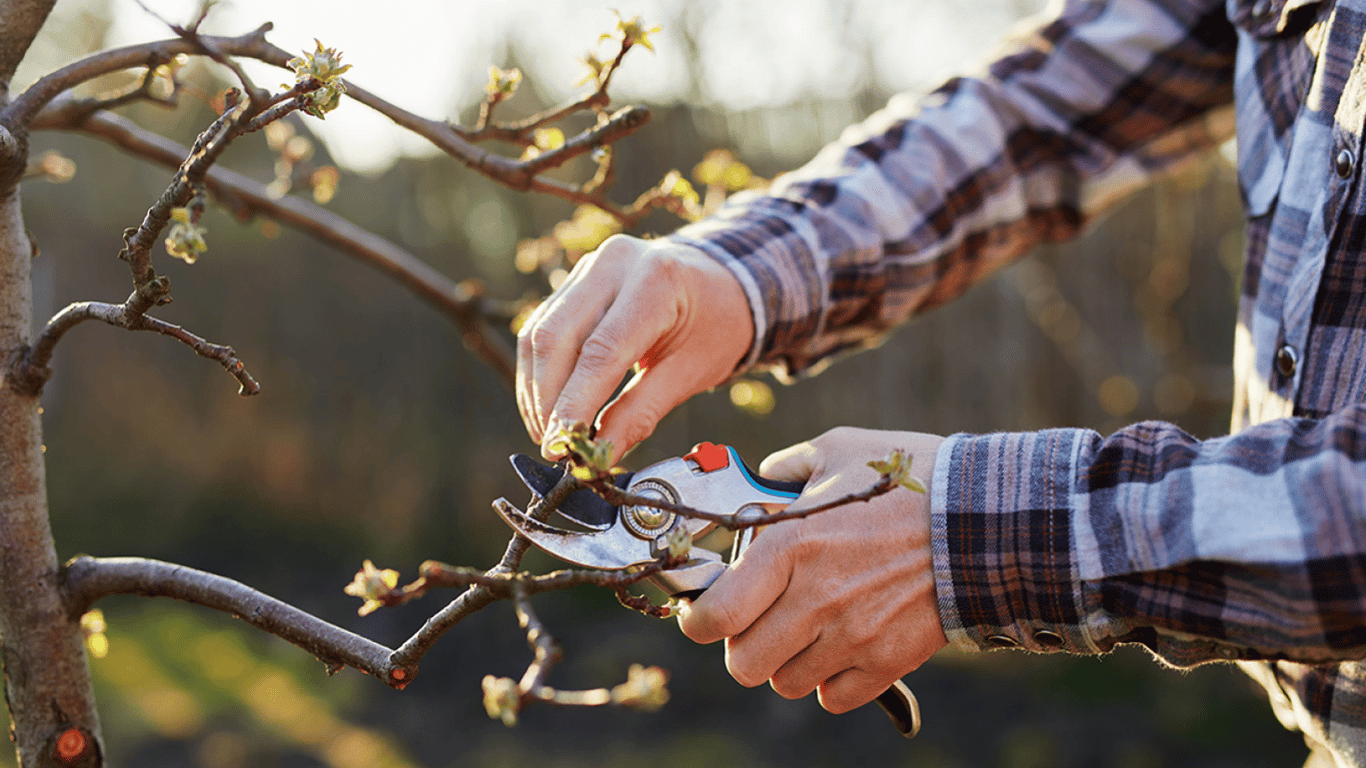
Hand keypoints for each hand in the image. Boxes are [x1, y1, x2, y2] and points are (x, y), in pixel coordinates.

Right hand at [516, 234, 752, 461]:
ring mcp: (590, 267)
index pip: (601, 350)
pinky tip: (548, 407)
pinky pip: (542, 328)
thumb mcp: (690, 373)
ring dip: (536, 390)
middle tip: (553, 446)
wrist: (719, 282)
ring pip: (540, 333)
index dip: (574, 403)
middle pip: (557, 336)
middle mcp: (615, 263)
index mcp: (656, 281)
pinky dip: (539, 373)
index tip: (560, 446)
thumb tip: (599, 456)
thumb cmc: (714, 326)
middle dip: (548, 399)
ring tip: (549, 433)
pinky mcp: (574, 280)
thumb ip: (641, 413)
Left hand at [676, 427, 948, 713]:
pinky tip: (840, 647)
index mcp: (790, 546)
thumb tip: (763, 477)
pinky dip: (830, 680)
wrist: (987, 518)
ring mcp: (852, 636)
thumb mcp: (840, 449)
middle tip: (758, 621)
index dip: (699, 621)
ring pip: (786, 682)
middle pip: (744, 663)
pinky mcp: (887, 660)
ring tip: (805, 630)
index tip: (706, 612)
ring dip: (786, 662)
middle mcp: (814, 599)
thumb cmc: (912, 479)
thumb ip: (788, 466)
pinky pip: (834, 697)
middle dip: (743, 645)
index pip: (715, 617)